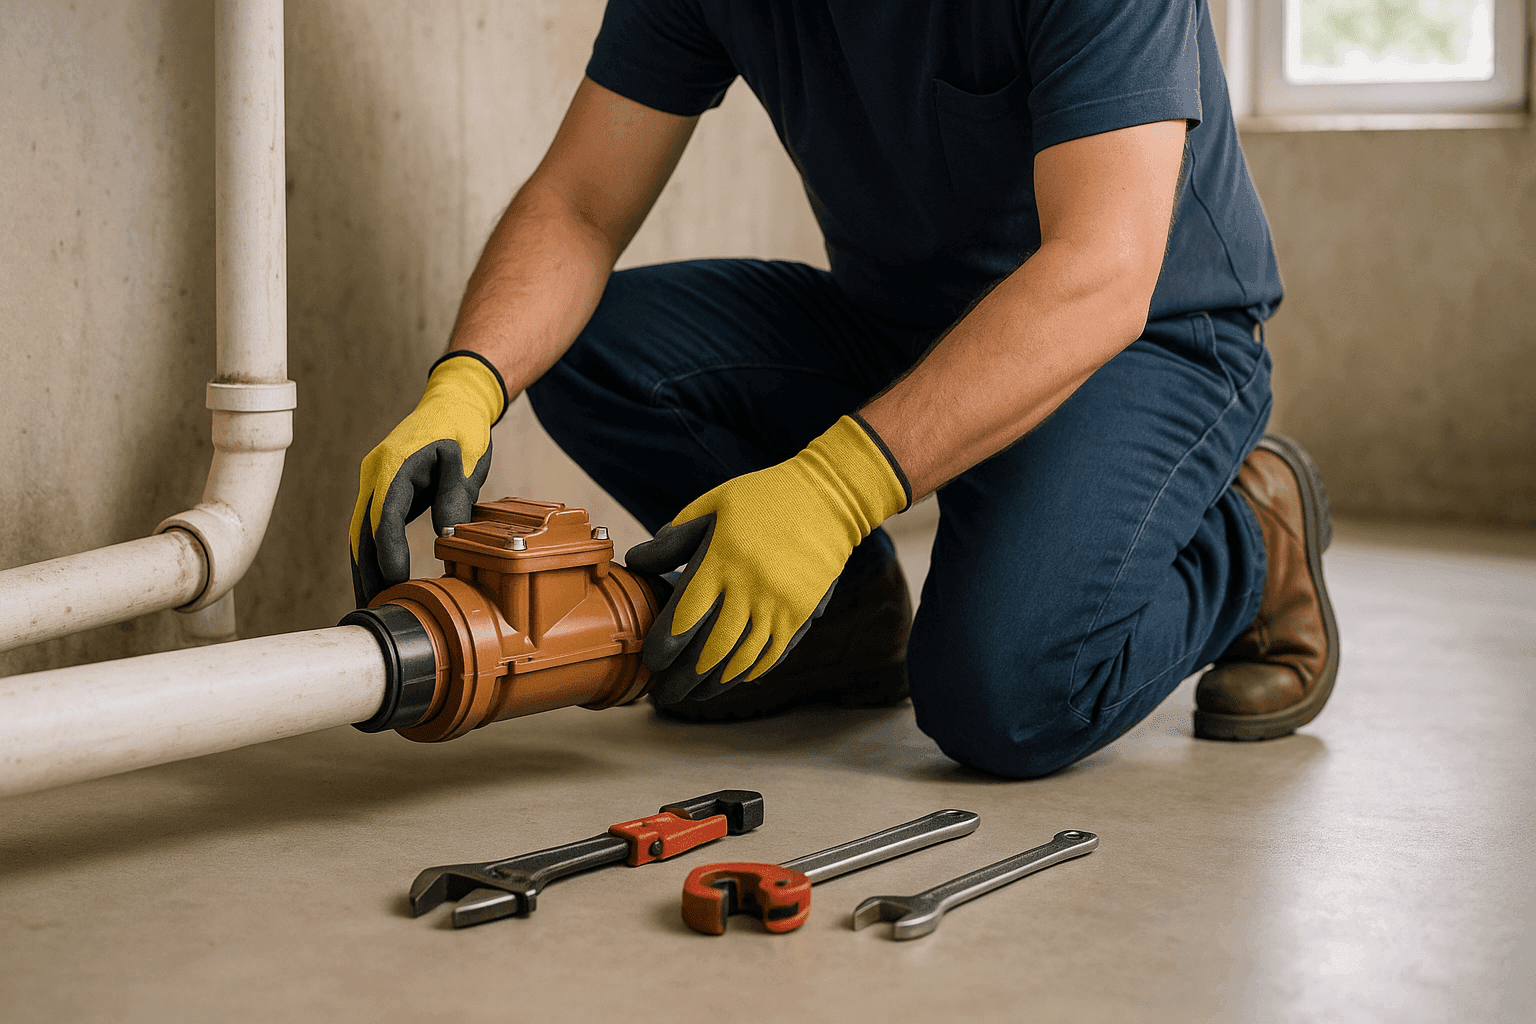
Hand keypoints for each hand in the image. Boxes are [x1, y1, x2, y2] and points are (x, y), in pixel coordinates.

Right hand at [350, 352, 507, 604]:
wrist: (454, 402)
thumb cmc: (463, 428)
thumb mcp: (467, 459)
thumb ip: (454, 497)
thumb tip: (445, 539)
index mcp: (393, 465)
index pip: (384, 517)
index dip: (388, 552)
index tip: (397, 581)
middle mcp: (375, 474)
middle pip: (362, 530)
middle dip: (367, 570)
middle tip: (375, 606)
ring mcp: (374, 482)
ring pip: (361, 531)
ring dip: (365, 566)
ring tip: (372, 602)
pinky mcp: (382, 490)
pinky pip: (372, 525)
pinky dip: (373, 552)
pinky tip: (378, 578)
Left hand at [626, 414, 909, 703]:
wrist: (829, 498)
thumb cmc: (762, 498)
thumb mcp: (712, 506)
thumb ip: (673, 540)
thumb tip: (635, 562)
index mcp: (722, 560)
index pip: (684, 618)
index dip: (664, 647)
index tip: (651, 662)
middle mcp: (750, 588)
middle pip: (711, 649)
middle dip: (684, 679)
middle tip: (664, 694)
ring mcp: (780, 604)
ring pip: (742, 659)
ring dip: (714, 684)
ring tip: (693, 696)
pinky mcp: (802, 613)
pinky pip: (772, 653)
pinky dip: (749, 672)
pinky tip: (731, 681)